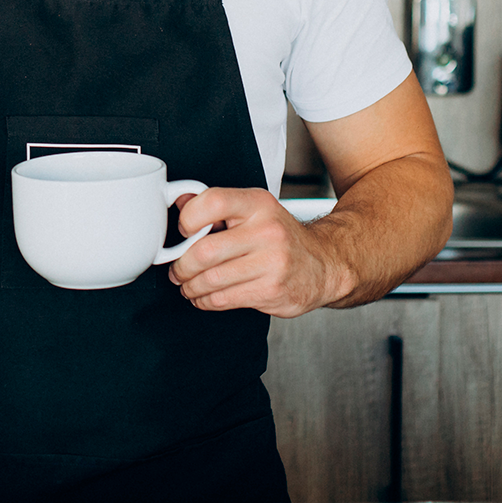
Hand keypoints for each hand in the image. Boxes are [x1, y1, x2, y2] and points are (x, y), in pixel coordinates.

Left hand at [165, 188, 351, 317]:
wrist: (324, 264)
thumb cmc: (281, 236)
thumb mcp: (254, 209)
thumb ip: (217, 205)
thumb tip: (179, 202)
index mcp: (258, 204)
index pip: (213, 201)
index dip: (188, 218)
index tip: (183, 231)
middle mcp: (267, 231)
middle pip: (205, 250)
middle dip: (181, 265)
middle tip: (177, 270)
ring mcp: (272, 263)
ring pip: (211, 279)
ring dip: (190, 286)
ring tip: (187, 285)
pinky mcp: (271, 291)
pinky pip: (224, 299)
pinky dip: (206, 300)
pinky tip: (204, 296)